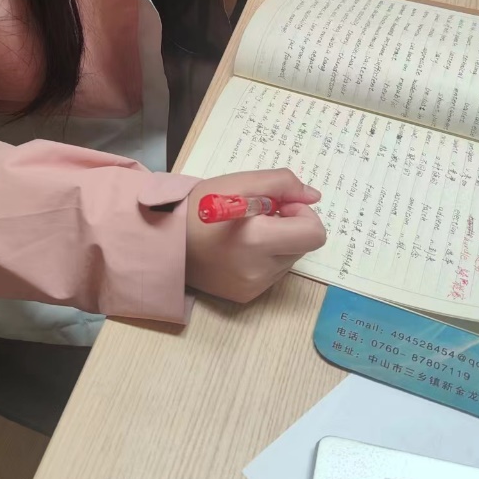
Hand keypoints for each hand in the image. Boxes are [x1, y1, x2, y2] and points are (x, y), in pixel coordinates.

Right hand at [185, 169, 326, 303]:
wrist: (164, 239)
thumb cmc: (200, 206)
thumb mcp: (240, 182)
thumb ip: (282, 183)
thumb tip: (313, 197)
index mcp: (259, 241)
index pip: (314, 234)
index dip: (303, 215)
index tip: (280, 205)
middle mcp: (260, 271)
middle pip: (302, 246)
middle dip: (289, 227)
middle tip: (259, 214)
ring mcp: (253, 287)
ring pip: (288, 260)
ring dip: (277, 242)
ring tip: (245, 231)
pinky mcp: (246, 296)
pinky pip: (272, 273)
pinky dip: (264, 257)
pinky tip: (239, 248)